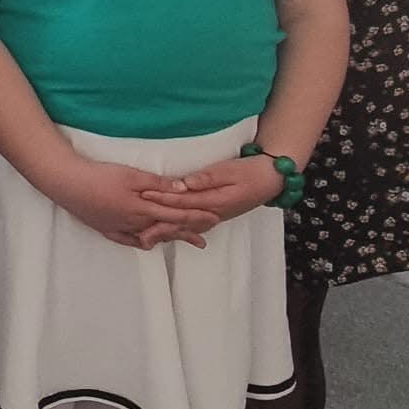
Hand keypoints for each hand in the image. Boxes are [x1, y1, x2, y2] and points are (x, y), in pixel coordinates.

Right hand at [45, 155, 216, 250]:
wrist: (67, 184)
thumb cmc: (100, 176)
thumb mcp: (132, 175)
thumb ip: (159, 184)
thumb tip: (184, 190)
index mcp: (143, 210)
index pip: (177, 216)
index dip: (196, 217)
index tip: (214, 218)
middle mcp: (134, 224)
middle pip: (166, 230)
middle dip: (186, 234)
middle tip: (203, 240)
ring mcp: (119, 228)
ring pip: (149, 236)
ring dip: (166, 238)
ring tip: (179, 242)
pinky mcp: (105, 227)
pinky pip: (128, 239)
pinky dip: (140, 241)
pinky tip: (146, 243)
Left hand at [142, 156, 282, 226]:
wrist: (271, 180)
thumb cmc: (250, 173)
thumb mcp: (229, 170)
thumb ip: (206, 178)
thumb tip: (184, 184)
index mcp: (214, 203)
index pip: (183, 202)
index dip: (163, 199)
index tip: (144, 195)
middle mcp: (212, 215)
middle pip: (181, 222)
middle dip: (158, 226)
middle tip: (138, 231)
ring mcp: (213, 218)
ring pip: (185, 228)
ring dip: (166, 233)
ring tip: (145, 238)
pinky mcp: (213, 217)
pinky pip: (192, 228)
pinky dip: (177, 232)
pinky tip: (165, 236)